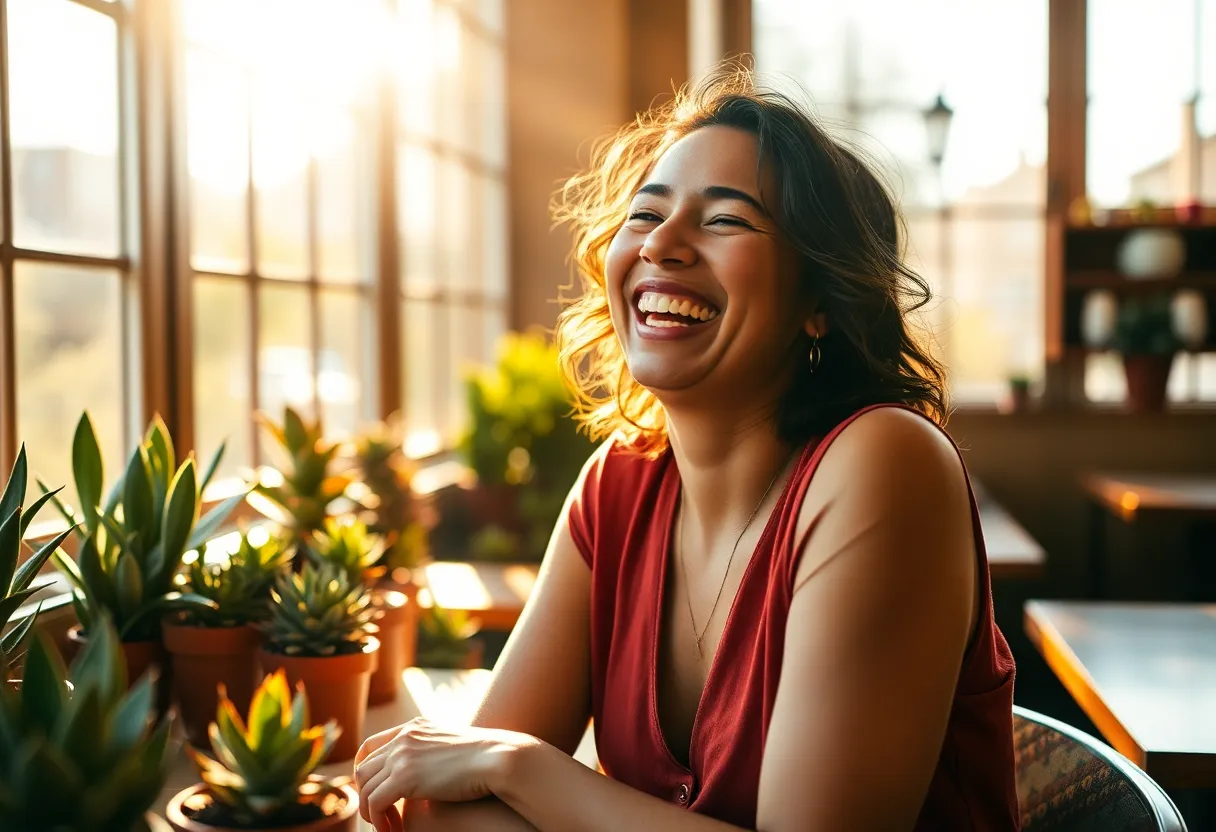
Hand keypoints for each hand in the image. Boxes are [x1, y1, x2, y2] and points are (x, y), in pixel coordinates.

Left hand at [353, 718, 532, 830]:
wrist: (497, 758)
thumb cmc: (485, 758)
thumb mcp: (452, 747)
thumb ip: (434, 752)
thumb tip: (430, 769)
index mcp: (414, 727)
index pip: (370, 746)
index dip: (363, 769)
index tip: (371, 790)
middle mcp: (404, 737)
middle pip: (364, 768)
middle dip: (367, 794)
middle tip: (382, 815)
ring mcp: (402, 755)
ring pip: (366, 787)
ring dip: (371, 811)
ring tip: (387, 826)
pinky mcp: (404, 776)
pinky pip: (375, 802)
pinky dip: (378, 819)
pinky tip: (392, 830)